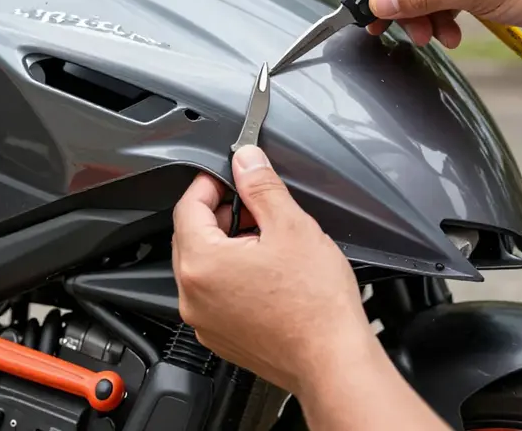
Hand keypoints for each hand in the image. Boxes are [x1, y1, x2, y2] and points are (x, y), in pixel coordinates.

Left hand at [172, 147, 450, 430]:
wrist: (334, 362)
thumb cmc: (316, 305)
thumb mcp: (290, 225)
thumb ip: (260, 185)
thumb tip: (245, 160)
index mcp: (201, 263)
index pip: (187, 205)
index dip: (210, 183)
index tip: (231, 175)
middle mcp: (193, 296)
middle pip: (192, 234)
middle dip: (221, 212)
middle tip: (255, 204)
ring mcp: (204, 320)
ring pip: (204, 263)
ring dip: (228, 242)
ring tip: (267, 237)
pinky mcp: (221, 336)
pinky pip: (214, 292)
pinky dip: (232, 273)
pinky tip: (266, 270)